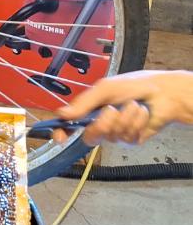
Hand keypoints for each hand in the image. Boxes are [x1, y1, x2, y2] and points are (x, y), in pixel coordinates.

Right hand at [54, 70, 192, 145]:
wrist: (163, 92)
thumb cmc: (134, 85)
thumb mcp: (104, 88)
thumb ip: (83, 103)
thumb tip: (62, 114)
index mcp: (89, 110)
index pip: (70, 126)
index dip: (62, 133)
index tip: (60, 137)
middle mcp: (100, 123)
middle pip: (90, 136)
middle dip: (103, 123)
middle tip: (112, 110)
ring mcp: (115, 133)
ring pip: (111, 135)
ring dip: (125, 118)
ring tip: (134, 106)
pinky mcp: (130, 139)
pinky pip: (127, 137)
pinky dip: (136, 122)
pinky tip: (142, 113)